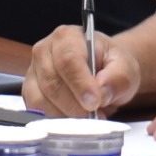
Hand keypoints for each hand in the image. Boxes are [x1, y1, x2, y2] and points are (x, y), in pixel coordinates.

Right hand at [22, 23, 139, 119]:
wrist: (103, 70)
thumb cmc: (111, 65)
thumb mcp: (125, 67)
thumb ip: (118, 78)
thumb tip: (101, 93)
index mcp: (67, 37)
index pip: (68, 60)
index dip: (80, 83)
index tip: (94, 102)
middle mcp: (44, 50)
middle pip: (52, 83)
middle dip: (75, 105)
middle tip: (95, 116)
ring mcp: (34, 71)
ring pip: (42, 99)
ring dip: (66, 115)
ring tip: (88, 117)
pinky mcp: (30, 91)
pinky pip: (37, 110)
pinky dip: (56, 119)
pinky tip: (74, 118)